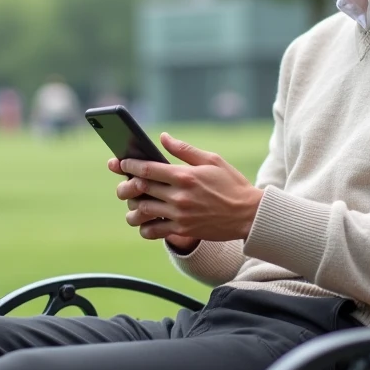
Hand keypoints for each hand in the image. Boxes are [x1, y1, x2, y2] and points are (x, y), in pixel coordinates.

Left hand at [113, 133, 262, 242]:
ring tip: (133, 204)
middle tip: (124, 183)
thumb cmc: (231, 184)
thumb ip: (184, 149)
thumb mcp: (212, 160)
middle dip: (126, 184)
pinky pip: (153, 231)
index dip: (129, 165)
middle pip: (140, 189)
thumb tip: (163, 138)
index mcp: (185, 175)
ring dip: (133, 207)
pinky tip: (145, 221)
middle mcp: (179, 196)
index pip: (147, 169)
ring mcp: (179, 215)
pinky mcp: (182, 230)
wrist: (248, 214)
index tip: (121, 163)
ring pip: (143, 211)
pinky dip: (144, 227)